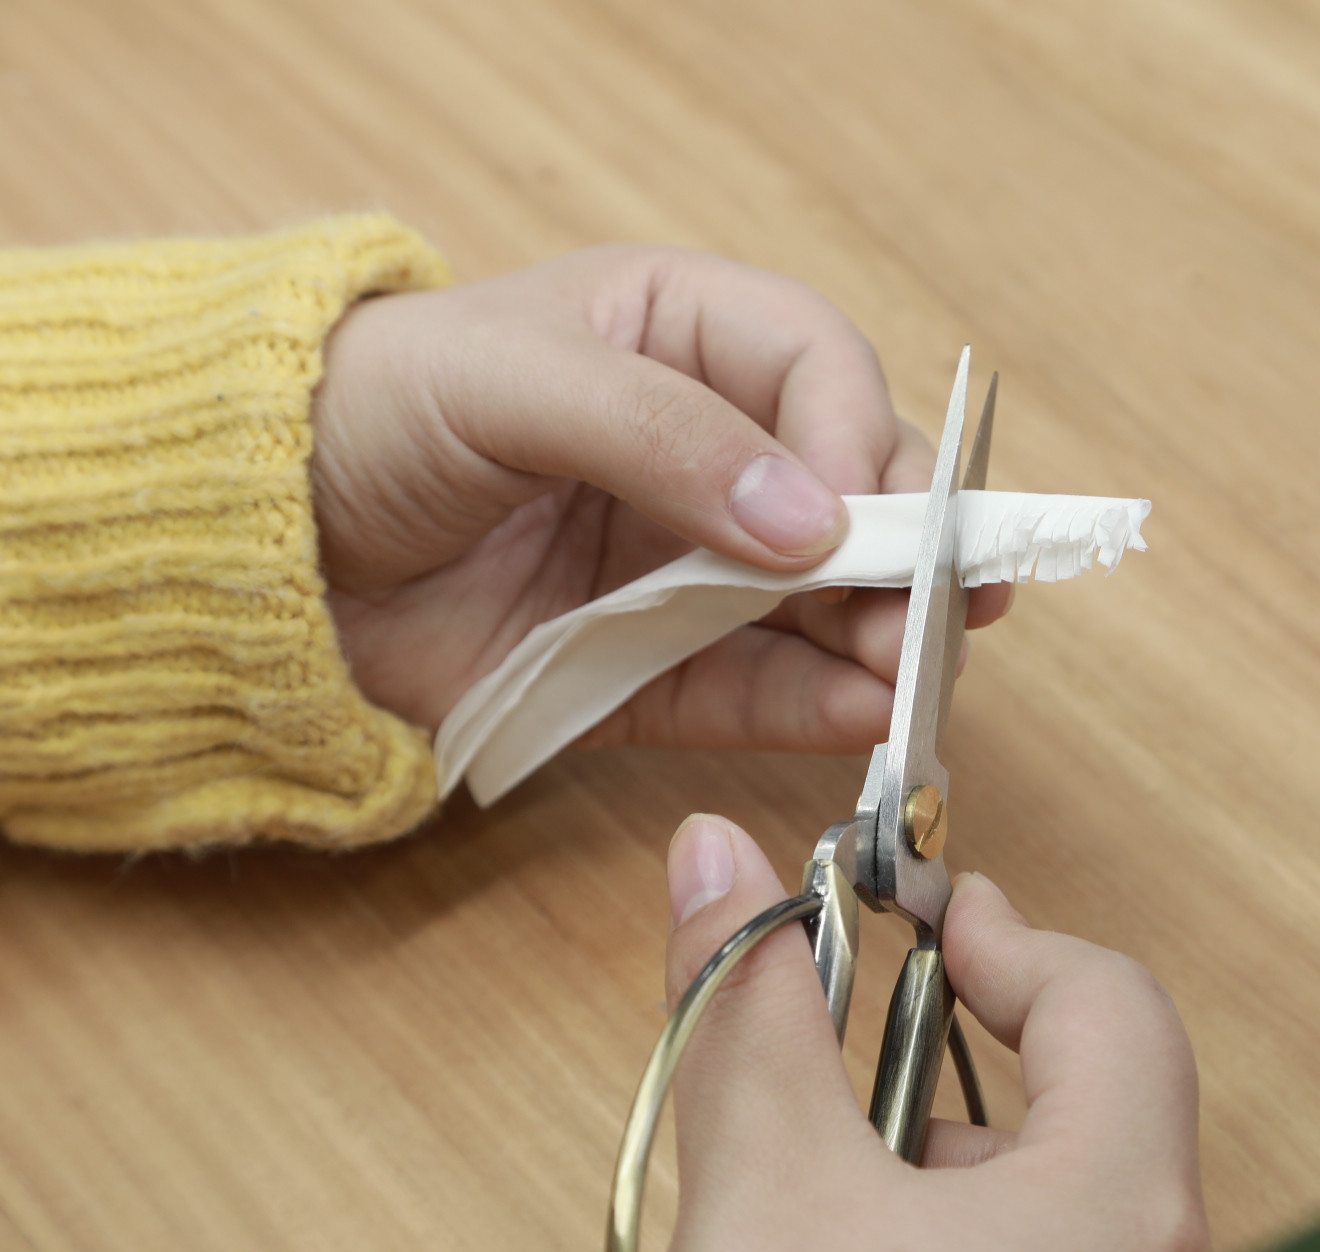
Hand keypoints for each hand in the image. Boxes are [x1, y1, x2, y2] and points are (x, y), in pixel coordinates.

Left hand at [309, 247, 1009, 748]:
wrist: (248, 551)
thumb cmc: (370, 413)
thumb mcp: (511, 379)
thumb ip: (663, 433)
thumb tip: (815, 520)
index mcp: (675, 335)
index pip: (813, 367)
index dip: (857, 430)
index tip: (858, 505)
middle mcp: (700, 451)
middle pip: (846, 490)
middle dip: (902, 546)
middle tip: (940, 606)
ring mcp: (677, 566)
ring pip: (817, 601)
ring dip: (880, 636)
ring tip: (917, 673)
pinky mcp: (644, 668)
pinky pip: (747, 689)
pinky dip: (812, 707)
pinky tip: (867, 717)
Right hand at [656, 814, 1211, 1251]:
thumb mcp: (765, 1192)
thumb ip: (750, 1011)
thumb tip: (718, 860)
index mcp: (1121, 1204)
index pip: (1107, 996)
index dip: (1005, 937)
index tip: (924, 914)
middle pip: (1086, 1092)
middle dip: (950, 1055)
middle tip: (858, 1047)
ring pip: (1056, 1191)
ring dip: (938, 1157)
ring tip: (825, 1187)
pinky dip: (954, 1236)